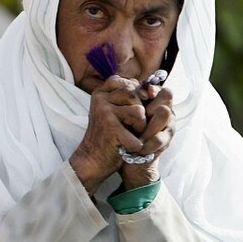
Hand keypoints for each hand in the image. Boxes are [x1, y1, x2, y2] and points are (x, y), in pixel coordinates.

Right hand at [70, 76, 168, 192]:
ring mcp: (104, 110)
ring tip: (128, 135)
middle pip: (134, 94)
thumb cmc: (109, 135)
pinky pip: (138, 128)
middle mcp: (100, 98)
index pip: (125, 82)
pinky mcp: (110, 124)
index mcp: (100, 93)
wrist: (93, 159)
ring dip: (140, 127)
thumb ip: (127, 97)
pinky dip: (136, 143)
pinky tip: (126, 146)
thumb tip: (149, 88)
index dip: (136, 93)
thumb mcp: (114, 111)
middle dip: (140, 112)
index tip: (134, 107)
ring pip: (139, 111)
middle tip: (130, 126)